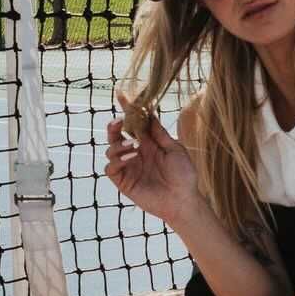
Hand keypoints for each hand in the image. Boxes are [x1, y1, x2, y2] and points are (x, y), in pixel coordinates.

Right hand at [102, 109, 197, 226]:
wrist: (183, 199)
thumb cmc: (184, 175)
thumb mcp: (175, 149)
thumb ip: (159, 133)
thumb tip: (149, 114)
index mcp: (148, 144)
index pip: (134, 124)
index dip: (127, 110)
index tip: (121, 95)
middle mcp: (136, 154)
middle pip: (116, 136)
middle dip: (114, 126)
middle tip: (119, 122)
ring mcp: (128, 167)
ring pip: (110, 150)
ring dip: (117, 145)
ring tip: (132, 147)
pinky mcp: (124, 181)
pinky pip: (110, 168)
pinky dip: (117, 161)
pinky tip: (130, 158)